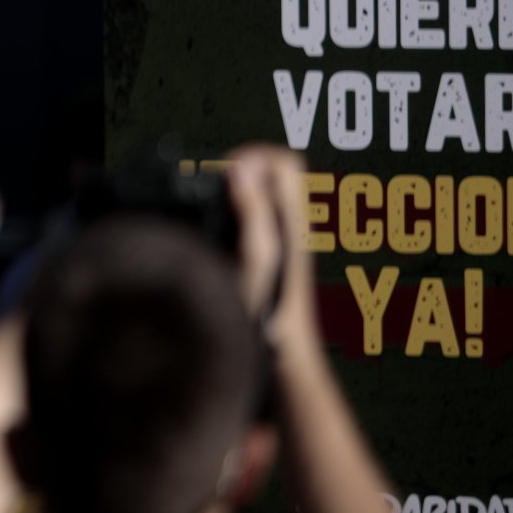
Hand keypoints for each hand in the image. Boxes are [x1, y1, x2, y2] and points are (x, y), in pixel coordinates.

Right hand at [225, 144, 317, 359]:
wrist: (284, 356)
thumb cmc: (271, 315)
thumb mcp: (257, 257)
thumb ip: (254, 210)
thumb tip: (242, 168)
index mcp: (295, 220)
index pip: (285, 160)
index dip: (252, 156)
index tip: (225, 175)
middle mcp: (295, 225)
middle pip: (275, 172)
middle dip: (243, 170)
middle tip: (217, 190)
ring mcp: (286, 239)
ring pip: (266, 192)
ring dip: (240, 191)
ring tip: (217, 208)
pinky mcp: (273, 253)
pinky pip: (258, 213)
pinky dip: (238, 210)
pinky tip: (222, 229)